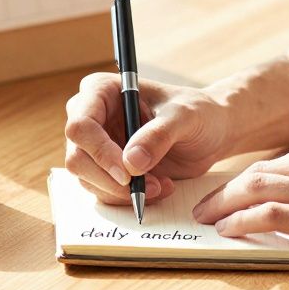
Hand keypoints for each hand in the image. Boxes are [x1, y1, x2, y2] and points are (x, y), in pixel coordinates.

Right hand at [64, 72, 233, 204]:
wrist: (210, 131)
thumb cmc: (197, 112)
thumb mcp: (184, 117)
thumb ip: (159, 135)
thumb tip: (131, 162)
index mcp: (101, 91)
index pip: (80, 125)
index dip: (99, 152)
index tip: (128, 174)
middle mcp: (91, 117)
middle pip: (77, 158)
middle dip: (112, 180)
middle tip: (152, 186)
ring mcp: (96, 145)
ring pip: (88, 180)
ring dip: (123, 192)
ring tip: (162, 185)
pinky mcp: (106, 168)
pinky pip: (103, 191)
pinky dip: (129, 198)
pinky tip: (159, 187)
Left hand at [191, 139, 288, 271]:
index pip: (286, 161)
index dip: (255, 177)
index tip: (238, 189)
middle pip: (263, 171)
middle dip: (229, 188)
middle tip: (207, 203)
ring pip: (259, 188)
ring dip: (225, 204)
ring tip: (207, 218)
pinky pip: (272, 215)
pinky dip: (243, 220)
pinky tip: (229, 230)